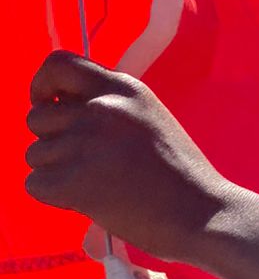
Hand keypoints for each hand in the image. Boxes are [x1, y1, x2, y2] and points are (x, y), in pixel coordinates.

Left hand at [25, 52, 233, 261]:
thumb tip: (56, 109)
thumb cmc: (180, 175)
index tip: (47, 104)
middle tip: (85, 163)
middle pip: (38, 117)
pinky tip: (91, 201)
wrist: (204, 214)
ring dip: (56, 172)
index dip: (42, 85)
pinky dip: (56, 197)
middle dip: (52, 142)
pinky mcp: (74, 180)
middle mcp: (101, 107)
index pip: (58, 64)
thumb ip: (108, 107)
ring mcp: (86, 142)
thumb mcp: (148, 119)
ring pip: (35, 154)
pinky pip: (35, 184)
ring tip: (98, 184)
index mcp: (123, 88)